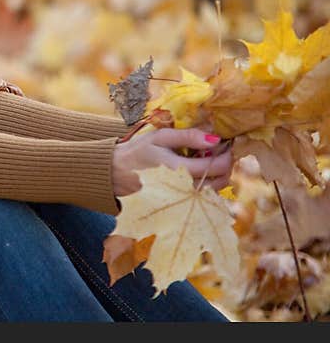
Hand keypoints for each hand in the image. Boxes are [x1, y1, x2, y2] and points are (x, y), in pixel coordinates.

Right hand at [111, 128, 232, 197]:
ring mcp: (180, 201)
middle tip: (220, 153)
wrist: (114, 173)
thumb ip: (188, 137)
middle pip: (219, 183)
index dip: (226, 155)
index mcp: (178, 169)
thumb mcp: (160, 137)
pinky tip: (197, 174)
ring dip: (217, 178)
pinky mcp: (177, 206)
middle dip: (225, 167)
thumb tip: (215, 138)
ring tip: (207, 162)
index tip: (225, 145)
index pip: (216, 166)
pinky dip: (206, 186)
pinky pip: (201, 199)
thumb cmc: (137, 151)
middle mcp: (182, 189)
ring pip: (212, 193)